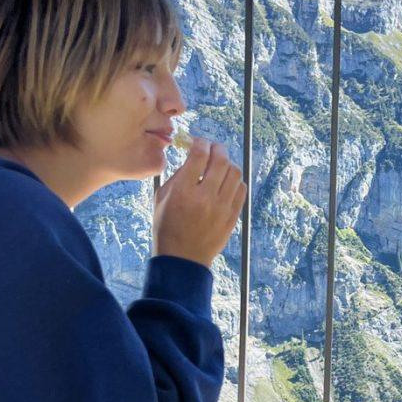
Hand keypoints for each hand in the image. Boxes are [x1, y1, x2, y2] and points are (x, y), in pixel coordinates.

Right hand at [152, 138, 245, 268]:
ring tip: (220, 165)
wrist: (182, 258)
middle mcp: (205, 197)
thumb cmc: (167, 227)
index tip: (198, 142)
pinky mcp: (232, 216)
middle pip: (221, 160)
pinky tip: (226, 182)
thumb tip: (192, 158)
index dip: (200, 142)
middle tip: (212, 148)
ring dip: (228, 164)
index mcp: (183, 191)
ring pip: (235, 172)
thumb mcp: (161, 198)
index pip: (199, 155)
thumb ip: (176, 176)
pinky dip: (235, 181)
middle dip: (217, 148)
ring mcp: (222, 207)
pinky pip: (241, 189)